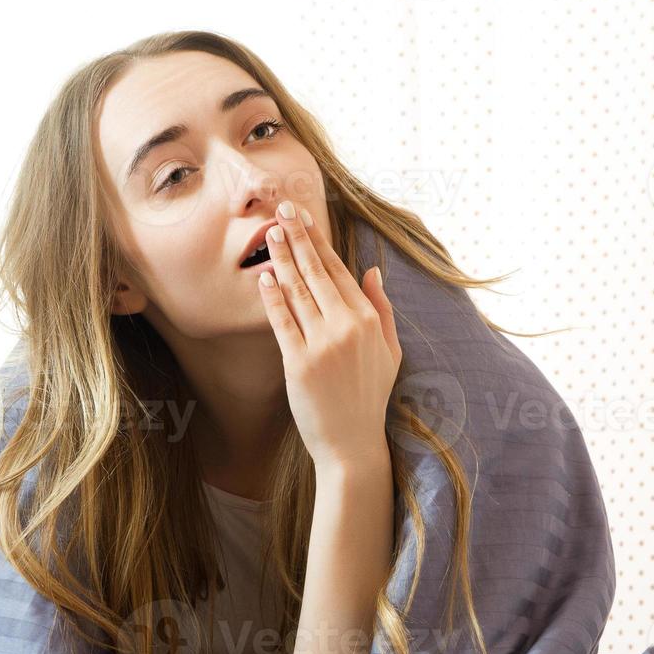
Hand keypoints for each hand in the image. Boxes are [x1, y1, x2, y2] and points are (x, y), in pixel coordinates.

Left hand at [256, 200, 401, 469]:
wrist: (352, 442)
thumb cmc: (369, 397)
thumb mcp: (389, 351)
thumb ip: (381, 309)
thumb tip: (370, 270)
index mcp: (368, 321)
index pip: (339, 272)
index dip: (319, 242)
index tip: (304, 219)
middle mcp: (346, 327)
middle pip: (317, 273)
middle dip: (298, 238)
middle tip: (281, 211)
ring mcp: (322, 344)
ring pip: (298, 292)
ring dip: (282, 259)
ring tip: (269, 234)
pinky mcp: (300, 363)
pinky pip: (283, 322)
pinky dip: (273, 297)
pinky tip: (264, 277)